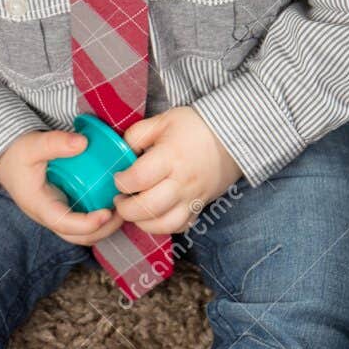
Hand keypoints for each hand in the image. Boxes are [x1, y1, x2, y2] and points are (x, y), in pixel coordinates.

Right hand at [0, 129, 126, 245]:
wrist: (6, 158)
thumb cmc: (17, 154)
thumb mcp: (32, 145)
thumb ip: (55, 143)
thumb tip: (83, 142)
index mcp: (39, 206)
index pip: (64, 224)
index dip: (87, 224)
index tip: (107, 212)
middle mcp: (49, 216)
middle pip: (78, 237)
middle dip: (103, 230)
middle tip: (123, 211)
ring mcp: (57, 214)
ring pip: (83, 234)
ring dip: (104, 227)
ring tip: (121, 207)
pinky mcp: (64, 209)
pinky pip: (84, 222)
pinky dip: (100, 219)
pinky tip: (113, 202)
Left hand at [111, 107, 243, 234]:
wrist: (231, 138)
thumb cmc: (194, 127)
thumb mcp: (163, 120)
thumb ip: (137, 135)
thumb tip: (120, 153)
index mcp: (170, 157)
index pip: (139, 178)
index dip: (121, 182)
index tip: (118, 177)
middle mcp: (182, 181)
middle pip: (148, 207)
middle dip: (126, 208)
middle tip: (119, 199)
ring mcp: (192, 198)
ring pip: (163, 224)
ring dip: (142, 222)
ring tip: (134, 210)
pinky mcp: (199, 207)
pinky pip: (180, 227)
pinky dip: (163, 226)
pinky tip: (153, 215)